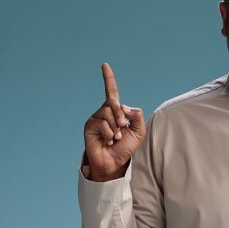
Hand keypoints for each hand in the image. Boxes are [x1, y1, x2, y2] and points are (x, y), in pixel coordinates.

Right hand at [83, 63, 146, 181]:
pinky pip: (101, 123)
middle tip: (123, 128)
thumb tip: (122, 106)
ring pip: (107, 112)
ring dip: (115, 127)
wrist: (115, 162)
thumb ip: (136, 115)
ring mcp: (96, 118)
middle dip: (120, 115)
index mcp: (116, 111)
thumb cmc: (126, 148)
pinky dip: (109, 133)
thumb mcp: (139, 131)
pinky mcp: (90, 126)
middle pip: (113, 102)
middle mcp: (104, 112)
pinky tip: (108, 141)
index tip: (104, 65)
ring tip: (116, 138)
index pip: (112, 91)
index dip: (108, 78)